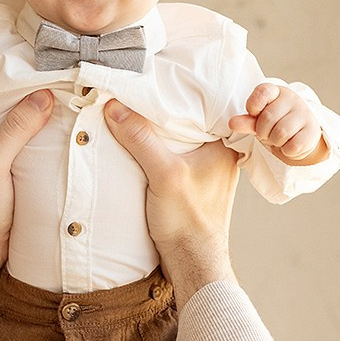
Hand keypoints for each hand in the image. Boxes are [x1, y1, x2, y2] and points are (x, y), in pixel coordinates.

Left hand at [0, 90, 53, 320]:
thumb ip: (14, 131)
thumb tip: (42, 97)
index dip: (19, 88)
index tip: (47, 77)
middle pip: (11, 116)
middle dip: (35, 105)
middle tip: (66, 90)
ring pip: (22, 136)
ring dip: (42, 129)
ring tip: (70, 110)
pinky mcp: (11, 180)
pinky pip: (29, 156)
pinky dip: (44, 150)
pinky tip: (63, 143)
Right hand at [104, 100, 237, 305]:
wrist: (192, 264)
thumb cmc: (189, 222)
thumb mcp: (164, 174)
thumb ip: (141, 138)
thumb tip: (114, 105)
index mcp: (224, 144)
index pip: (203, 104)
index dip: (179, 90)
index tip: (154, 76)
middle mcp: (218, 153)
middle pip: (187, 119)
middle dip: (163, 107)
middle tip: (137, 88)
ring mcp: (203, 169)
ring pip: (178, 138)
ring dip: (156, 129)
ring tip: (132, 108)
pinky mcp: (188, 184)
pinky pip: (170, 154)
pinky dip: (154, 147)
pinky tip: (136, 141)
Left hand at [229, 83, 325, 164]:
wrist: (298, 136)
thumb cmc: (274, 124)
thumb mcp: (257, 121)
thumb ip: (245, 121)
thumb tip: (232, 123)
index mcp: (276, 92)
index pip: (262, 92)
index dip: (253, 106)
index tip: (254, 114)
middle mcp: (293, 99)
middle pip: (268, 118)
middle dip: (263, 131)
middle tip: (267, 133)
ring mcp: (305, 114)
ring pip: (280, 133)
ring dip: (275, 141)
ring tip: (278, 138)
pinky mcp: (313, 132)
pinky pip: (292, 146)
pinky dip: (286, 150)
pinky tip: (289, 144)